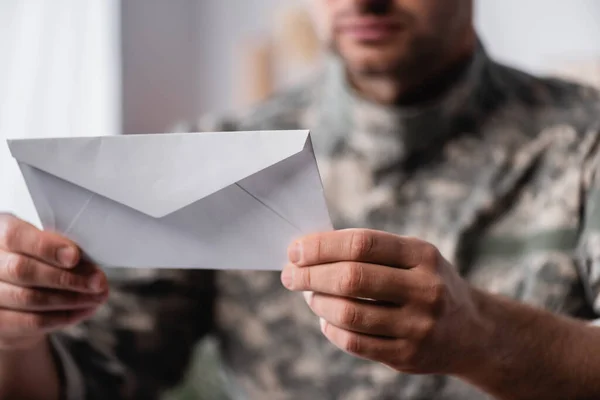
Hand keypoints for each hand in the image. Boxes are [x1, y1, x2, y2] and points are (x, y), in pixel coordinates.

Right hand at [0, 214, 107, 349]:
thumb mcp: (45, 243)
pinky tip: (85, 309)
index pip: (14, 236)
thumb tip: (90, 264)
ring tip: (97, 296)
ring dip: (72, 299)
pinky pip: (32, 321)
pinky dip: (64, 316)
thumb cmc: (36, 259)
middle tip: (98, 281)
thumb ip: (60, 246)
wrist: (13, 297)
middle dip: (67, 277)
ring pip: (29, 298)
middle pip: (22, 270)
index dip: (46, 247)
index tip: (75, 256)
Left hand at [281, 229, 487, 374]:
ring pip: (349, 314)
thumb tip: (311, 251)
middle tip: (290, 275)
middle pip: (352, 279)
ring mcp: (418, 326)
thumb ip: (370, 251)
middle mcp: (424, 289)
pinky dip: (331, 329)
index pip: (362, 244)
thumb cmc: (427, 283)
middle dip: (311, 276)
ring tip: (308, 296)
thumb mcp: (414, 256)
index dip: (322, 246)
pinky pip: (355, 343)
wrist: (472, 331)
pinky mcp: (407, 356)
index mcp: (423, 255)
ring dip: (318, 302)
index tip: (295, 250)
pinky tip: (325, 318)